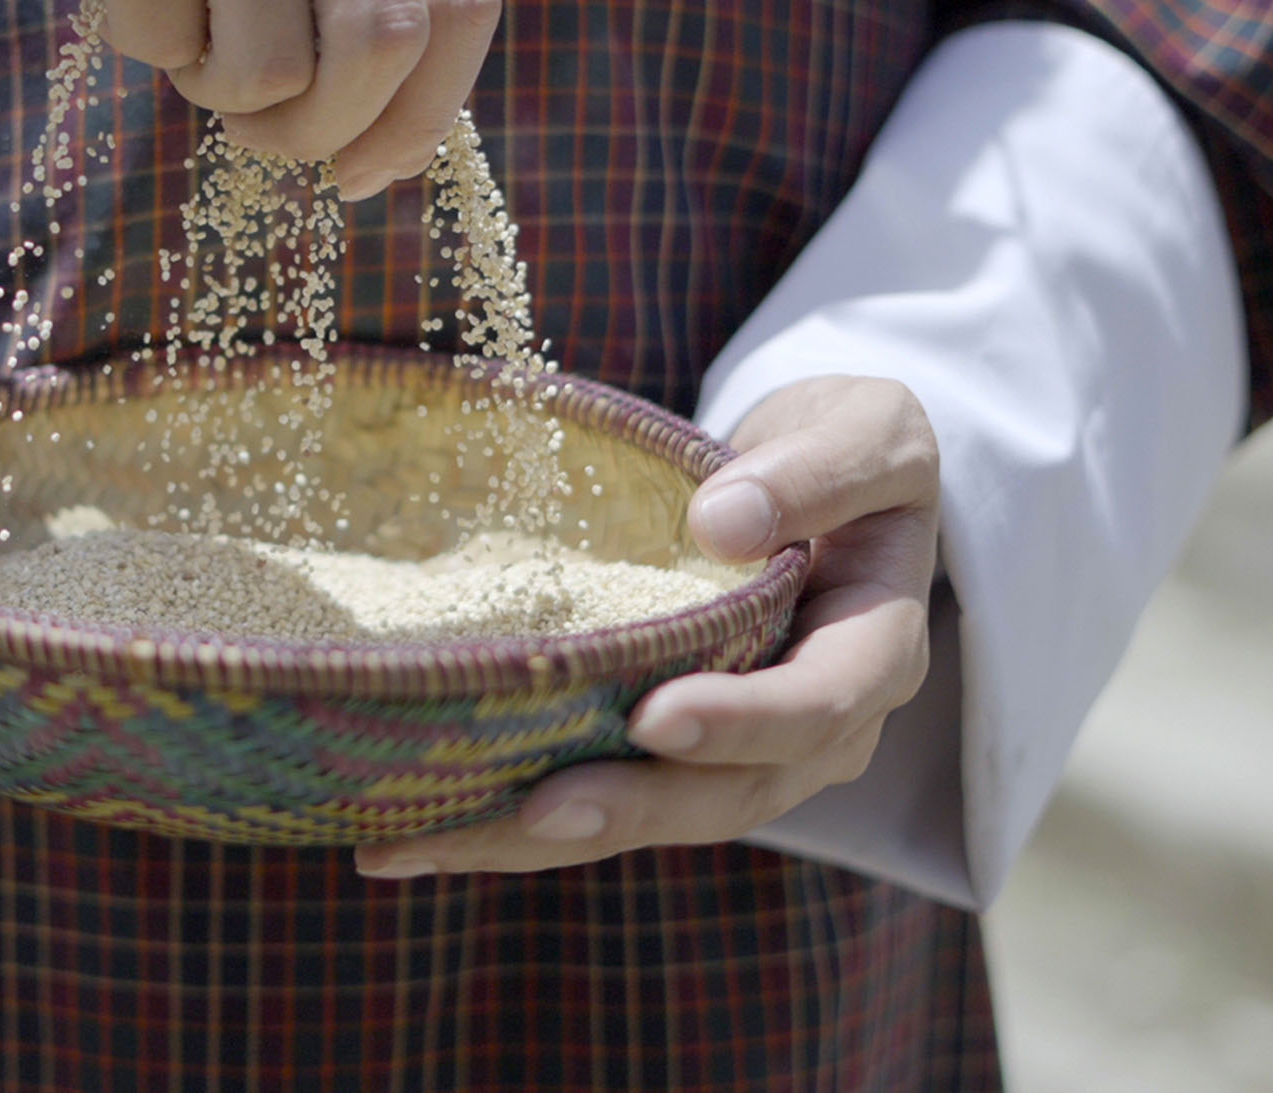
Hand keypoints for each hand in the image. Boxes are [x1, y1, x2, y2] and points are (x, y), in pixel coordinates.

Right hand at [0, 0, 500, 198]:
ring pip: (273, 67)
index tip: (372, 167)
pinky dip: (146, 45)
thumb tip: (400, 142)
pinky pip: (168, 43)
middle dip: (328, 129)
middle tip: (270, 134)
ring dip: (223, 92)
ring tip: (187, 28)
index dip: (424, 112)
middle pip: (383, 45)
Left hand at [355, 375, 939, 876]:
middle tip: (532, 811)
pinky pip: (596, 794)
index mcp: (871, 653)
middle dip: (626, 808)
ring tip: (422, 842)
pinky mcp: (666, 755)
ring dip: (533, 839)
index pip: (818, 707)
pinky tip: (401, 833)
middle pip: (724, 793)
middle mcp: (810, 732)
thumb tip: (724, 524)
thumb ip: (820, 468)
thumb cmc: (848, 451)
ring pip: (645, 816)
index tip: (656, 715)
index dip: (742, 722)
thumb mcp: (867, 429)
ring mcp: (735, 754)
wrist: (822, 487)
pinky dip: (503, 820)